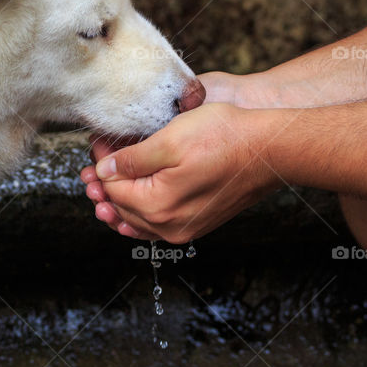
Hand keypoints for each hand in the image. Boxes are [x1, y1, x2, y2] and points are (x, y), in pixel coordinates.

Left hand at [80, 71, 239, 235]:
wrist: (270, 149)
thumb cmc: (225, 137)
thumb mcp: (170, 139)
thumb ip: (132, 159)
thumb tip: (103, 171)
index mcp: (157, 206)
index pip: (111, 188)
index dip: (100, 163)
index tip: (99, 142)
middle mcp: (169, 226)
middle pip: (121, 207)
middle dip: (105, 183)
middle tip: (96, 158)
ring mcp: (185, 228)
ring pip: (138, 219)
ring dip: (120, 199)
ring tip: (106, 180)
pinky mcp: (198, 223)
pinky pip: (158, 224)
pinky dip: (141, 211)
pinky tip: (136, 199)